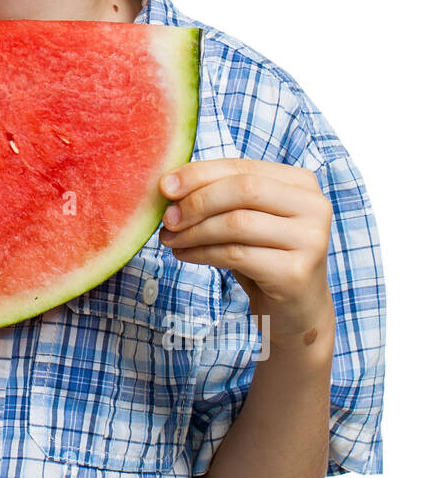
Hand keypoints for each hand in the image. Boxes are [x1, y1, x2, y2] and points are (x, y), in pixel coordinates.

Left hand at [158, 159, 333, 343]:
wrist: (295, 310)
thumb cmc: (264, 256)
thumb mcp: (246, 219)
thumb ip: (220, 196)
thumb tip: (169, 184)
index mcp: (302, 183)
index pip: (243, 167)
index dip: (199, 173)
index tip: (164, 186)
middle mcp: (314, 206)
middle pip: (243, 190)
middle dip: (197, 201)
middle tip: (167, 217)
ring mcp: (310, 240)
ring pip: (237, 223)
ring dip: (195, 231)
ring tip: (170, 239)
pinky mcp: (295, 272)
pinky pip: (236, 254)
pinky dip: (202, 253)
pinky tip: (184, 255)